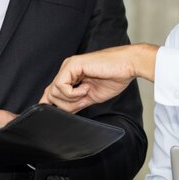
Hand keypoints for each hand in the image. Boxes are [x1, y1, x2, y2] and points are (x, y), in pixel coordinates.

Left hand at [40, 44, 158, 112]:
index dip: (51, 104)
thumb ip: (76, 102)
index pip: (53, 91)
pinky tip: (86, 88)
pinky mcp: (72, 65)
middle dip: (66, 105)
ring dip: (70, 99)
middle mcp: (68, 69)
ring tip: (86, 92)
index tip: (56, 114)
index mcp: (72, 75)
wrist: (127, 66)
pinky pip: (61, 86)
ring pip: (54, 91)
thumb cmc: (115, 77)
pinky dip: (73, 93)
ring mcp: (69, 66)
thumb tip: (64, 112)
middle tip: (83, 101)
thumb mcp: (91, 96)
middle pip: (51, 94)